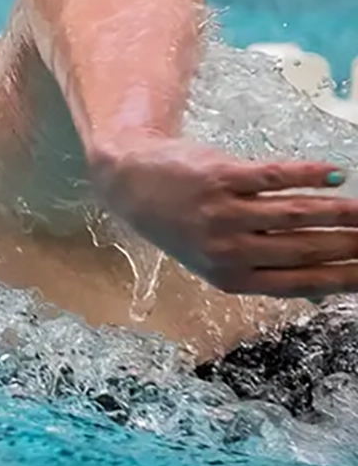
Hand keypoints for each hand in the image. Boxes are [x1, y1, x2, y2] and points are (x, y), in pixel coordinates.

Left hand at [97, 135, 357, 297]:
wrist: (131, 184)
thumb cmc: (181, 224)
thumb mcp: (216, 261)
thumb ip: (263, 272)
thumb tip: (321, 292)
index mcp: (232, 278)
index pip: (303, 282)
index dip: (348, 277)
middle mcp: (227, 251)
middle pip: (306, 249)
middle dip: (353, 244)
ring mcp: (222, 213)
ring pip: (294, 214)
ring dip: (340, 210)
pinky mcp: (218, 178)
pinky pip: (272, 177)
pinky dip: (307, 174)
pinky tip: (334, 173)